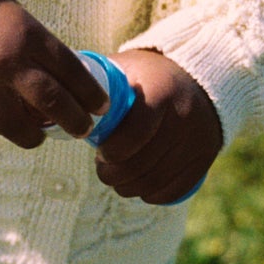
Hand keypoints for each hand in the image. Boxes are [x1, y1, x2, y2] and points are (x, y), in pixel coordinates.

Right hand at [0, 0, 106, 148]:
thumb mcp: (20, 18)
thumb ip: (42, 46)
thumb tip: (71, 76)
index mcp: (27, 36)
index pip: (71, 71)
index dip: (92, 93)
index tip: (102, 106)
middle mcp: (9, 63)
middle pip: (53, 102)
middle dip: (76, 120)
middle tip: (85, 128)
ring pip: (21, 127)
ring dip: (39, 136)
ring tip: (46, 135)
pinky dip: (8, 128)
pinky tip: (17, 126)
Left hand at [93, 48, 221, 204]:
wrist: (200, 82)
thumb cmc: (149, 77)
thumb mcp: (127, 69)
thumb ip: (97, 83)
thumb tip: (58, 101)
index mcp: (162, 90)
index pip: (135, 133)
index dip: (111, 150)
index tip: (100, 150)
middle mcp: (186, 117)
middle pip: (142, 164)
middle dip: (113, 174)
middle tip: (103, 169)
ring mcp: (199, 140)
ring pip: (155, 182)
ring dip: (128, 187)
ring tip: (117, 177)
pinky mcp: (205, 159)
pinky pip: (174, 191)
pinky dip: (151, 194)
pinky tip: (140, 185)